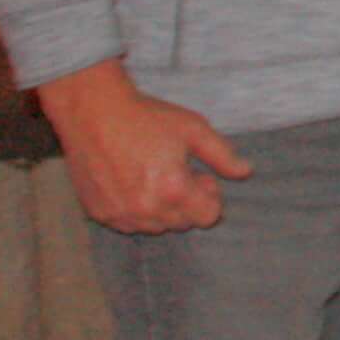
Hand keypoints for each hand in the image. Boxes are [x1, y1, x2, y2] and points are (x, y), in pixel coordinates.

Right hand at [36, 59, 253, 232]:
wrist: (93, 112)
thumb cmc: (146, 118)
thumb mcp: (194, 129)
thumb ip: (223, 156)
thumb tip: (245, 172)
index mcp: (173, 191)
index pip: (208, 217)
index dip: (210, 195)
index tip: (200, 175)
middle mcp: (146, 209)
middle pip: (183, 223)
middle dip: (188, 202)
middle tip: (178, 172)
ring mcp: (119, 214)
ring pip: (155, 227)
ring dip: (162, 209)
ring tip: (155, 177)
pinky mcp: (99, 212)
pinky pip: (128, 224)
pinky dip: (136, 211)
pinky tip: (132, 183)